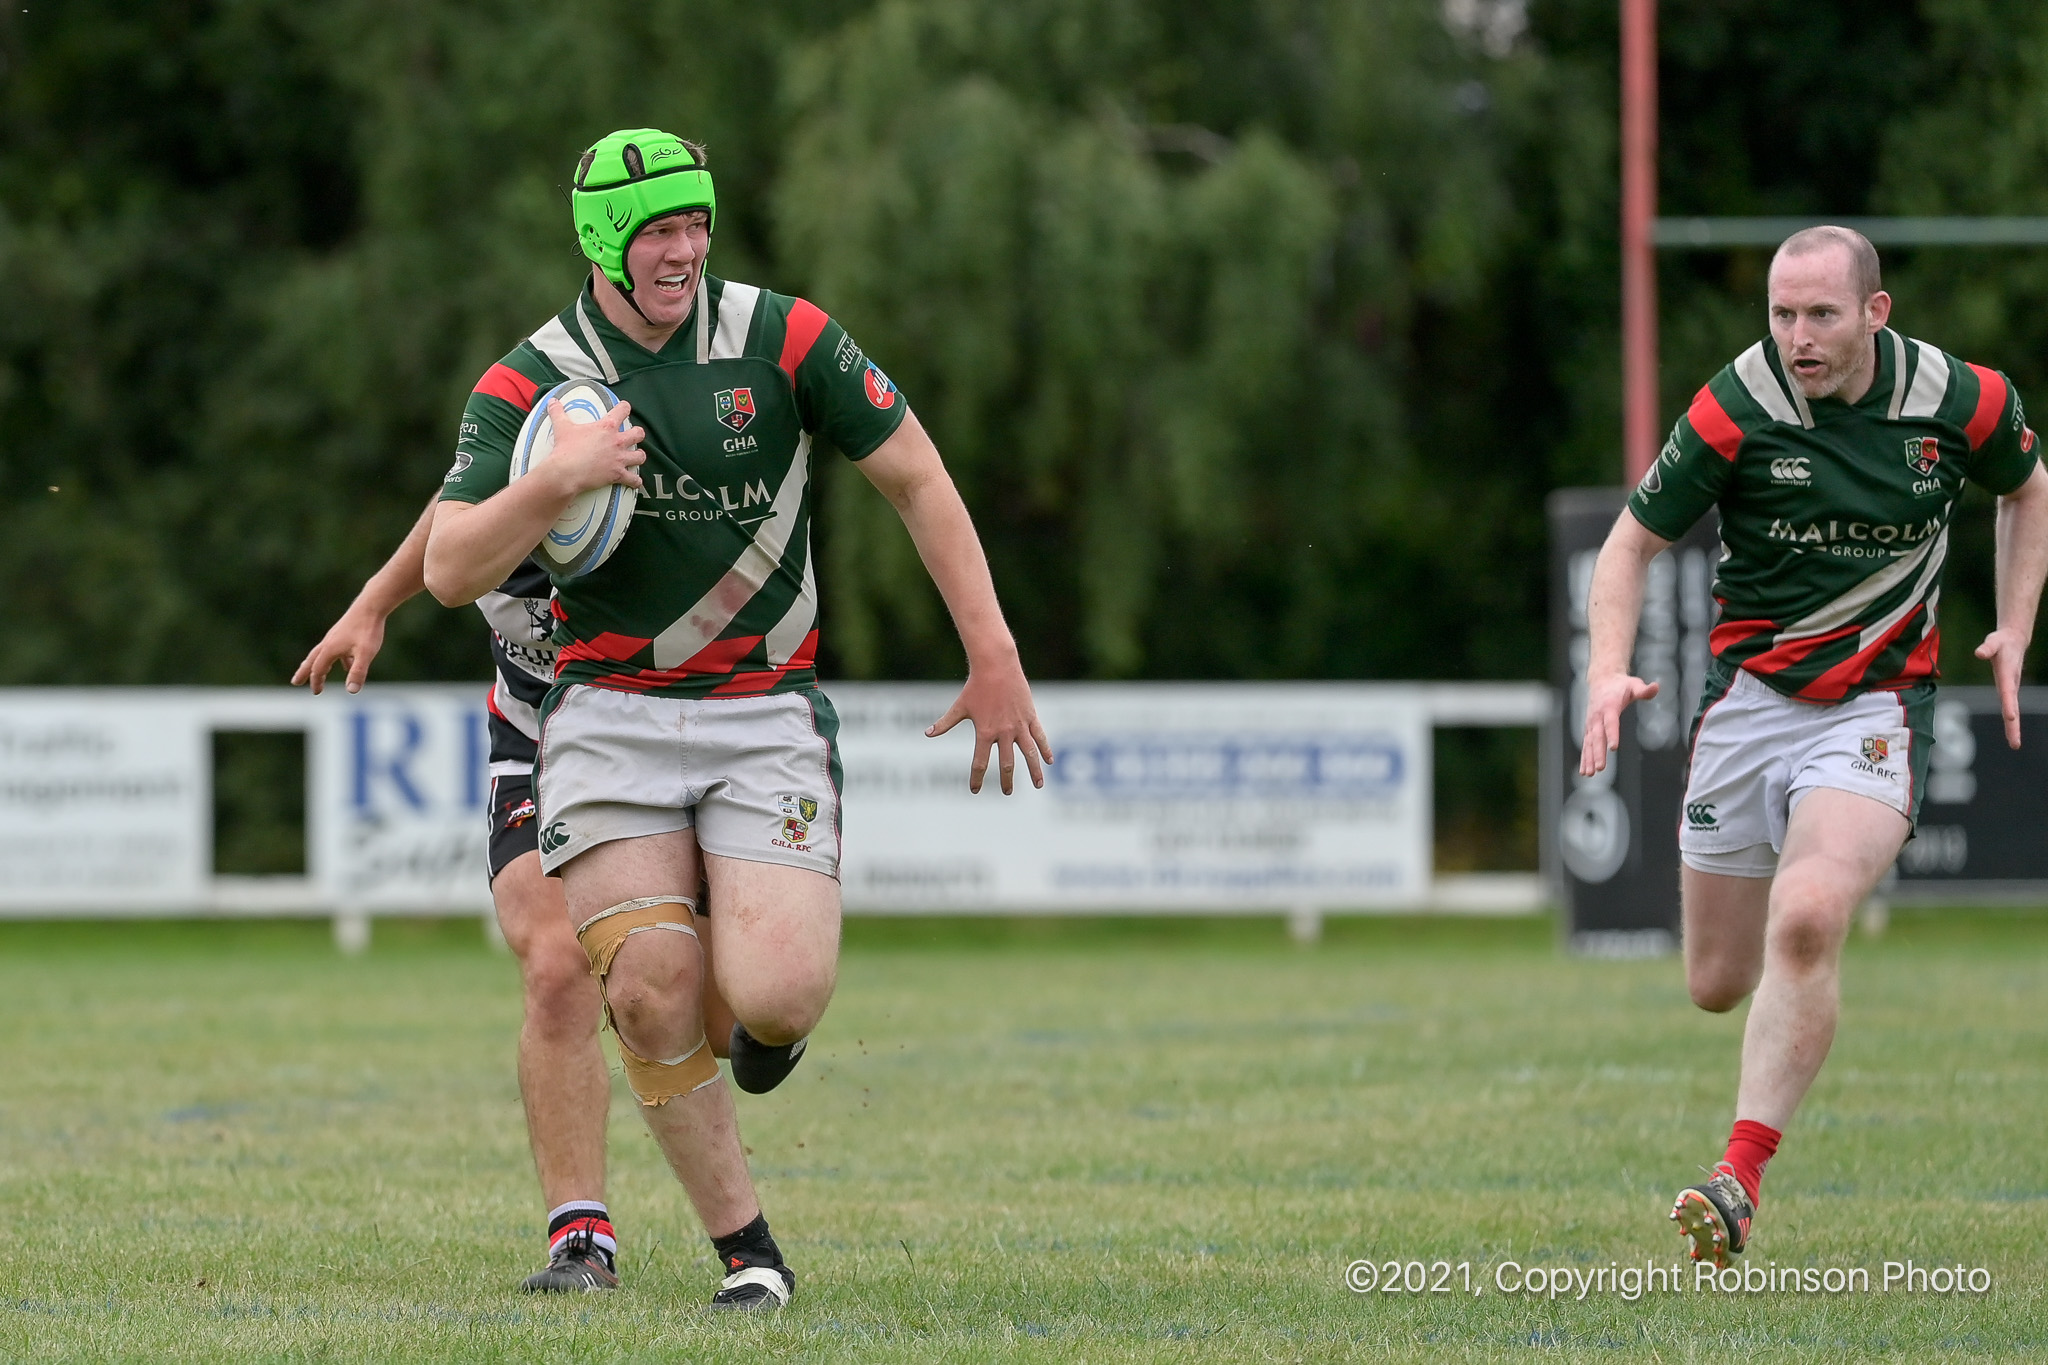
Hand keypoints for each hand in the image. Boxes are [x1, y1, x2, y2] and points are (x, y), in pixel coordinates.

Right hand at [291, 600, 387, 694]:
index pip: (318, 669)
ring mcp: (335, 635)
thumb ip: (358, 672)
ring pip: (323, 653)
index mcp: (330, 649)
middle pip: (312, 660)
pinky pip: (337, 648)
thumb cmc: (368, 629)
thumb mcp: (365, 653)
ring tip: (320, 674)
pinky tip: (348, 663)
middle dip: (304, 672)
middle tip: (295, 682)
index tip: (316, 692)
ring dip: (319, 664)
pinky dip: (338, 658)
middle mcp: (329, 642)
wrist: (372, 605)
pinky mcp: (344, 631)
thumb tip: (351, 691)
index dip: (316, 681)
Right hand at [542, 398, 645, 494]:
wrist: (567, 472)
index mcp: (606, 427)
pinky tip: (635, 481)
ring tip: (636, 456)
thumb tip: (553, 402)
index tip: (624, 408)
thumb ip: (558, 412)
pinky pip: (633, 479)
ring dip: (639, 456)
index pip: (622, 411)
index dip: (625, 408)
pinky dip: (635, 481)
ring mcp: (619, 459)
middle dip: (637, 434)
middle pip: (638, 434)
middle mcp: (617, 442)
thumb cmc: (566, 450)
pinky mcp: (617, 474)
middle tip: (634, 435)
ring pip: (640, 456)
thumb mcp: (562, 427)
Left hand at [925, 658, 1053, 793]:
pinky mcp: (1030, 716)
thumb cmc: (975, 686)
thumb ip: (945, 723)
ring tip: (1038, 785)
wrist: (996, 666)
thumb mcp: (959, 706)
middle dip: (1007, 780)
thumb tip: (927, 734)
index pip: (979, 763)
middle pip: (1007, 764)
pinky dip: (1045, 749)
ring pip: (1029, 754)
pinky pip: (1040, 736)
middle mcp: (1003, 732)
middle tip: (1007, 792)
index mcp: (985, 732)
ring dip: (1034, 771)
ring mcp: (1019, 725)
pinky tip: (1049, 761)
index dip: (976, 778)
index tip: (975, 790)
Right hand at [1578, 672, 1659, 775]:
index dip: (1612, 734)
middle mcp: (1597, 716)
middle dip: (1598, 753)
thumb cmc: (1621, 685)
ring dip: (1589, 759)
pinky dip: (1585, 758)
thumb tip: (1656, 687)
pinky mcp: (1589, 728)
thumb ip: (1644, 690)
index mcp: (1609, 706)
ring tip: (1590, 774)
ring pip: (1589, 743)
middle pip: (1598, 737)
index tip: (1614, 748)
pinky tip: (1585, 771)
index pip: (1611, 722)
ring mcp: (1591, 723)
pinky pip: (1586, 744)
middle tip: (1601, 768)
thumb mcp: (1634, 685)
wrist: (1602, 680)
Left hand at [1975, 628, 2028, 748]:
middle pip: (2012, 708)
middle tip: (2015, 743)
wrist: (2013, 640)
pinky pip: (2009, 707)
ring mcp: (2010, 688)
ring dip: (2013, 727)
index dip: (2009, 704)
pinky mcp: (2007, 690)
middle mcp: (2010, 685)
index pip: (2008, 692)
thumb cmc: (2001, 642)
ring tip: (2014, 744)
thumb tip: (1979, 653)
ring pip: (2012, 710)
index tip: (2011, 717)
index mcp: (2007, 675)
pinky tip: (2010, 731)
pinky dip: (2010, 721)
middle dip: (2013, 726)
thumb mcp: (1993, 642)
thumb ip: (1987, 648)